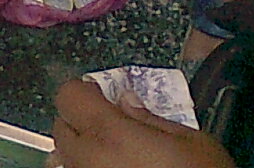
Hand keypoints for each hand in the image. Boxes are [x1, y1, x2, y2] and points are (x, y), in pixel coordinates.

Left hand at [51, 81, 233, 167]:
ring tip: (112, 152)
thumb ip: (151, 118)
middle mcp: (88, 161)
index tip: (103, 95)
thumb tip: (126, 101)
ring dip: (82, 149)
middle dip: (82, 120)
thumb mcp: (191, 142)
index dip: (85, 91)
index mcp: (110, 135)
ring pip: (65, 158)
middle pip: (62, 127)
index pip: (69, 96)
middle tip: (112, 124)